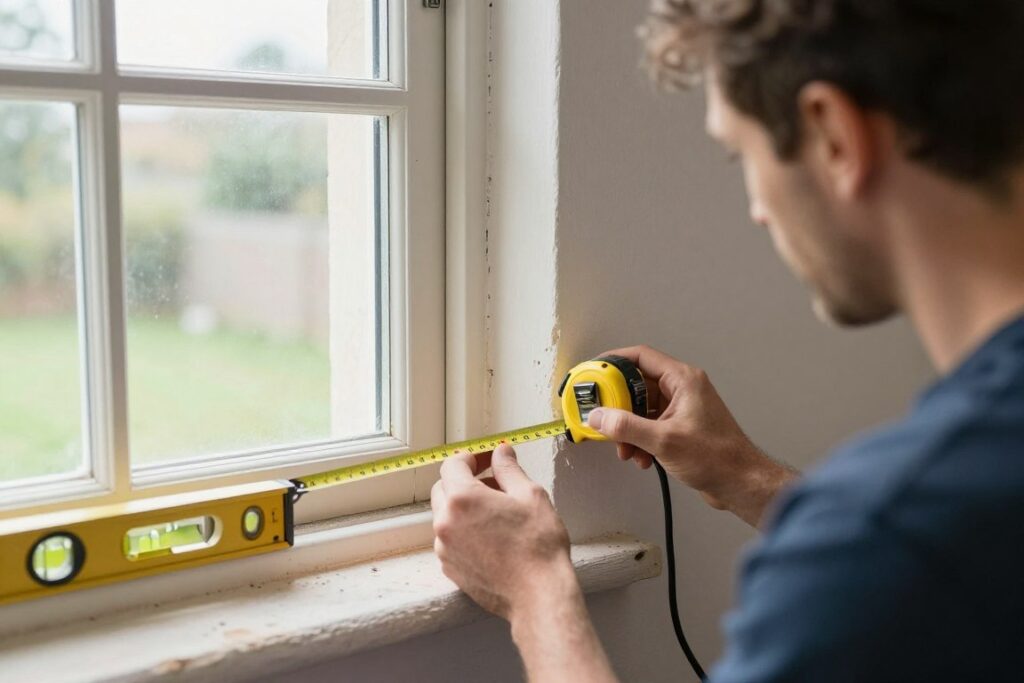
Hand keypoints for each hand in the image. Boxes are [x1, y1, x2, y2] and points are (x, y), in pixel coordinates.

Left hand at [430, 444, 577, 620]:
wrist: (538, 594)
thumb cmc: (538, 545)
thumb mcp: (530, 495)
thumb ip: (509, 469)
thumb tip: (500, 452)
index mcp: (462, 498)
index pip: (452, 464)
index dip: (469, 458)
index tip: (484, 459)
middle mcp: (445, 522)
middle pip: (443, 488)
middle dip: (463, 481)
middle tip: (492, 483)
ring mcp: (445, 548)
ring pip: (445, 516)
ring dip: (463, 507)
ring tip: (495, 513)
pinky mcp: (450, 569)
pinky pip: (449, 540)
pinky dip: (463, 531)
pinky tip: (490, 536)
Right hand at [588, 345, 798, 526]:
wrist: (741, 483)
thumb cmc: (717, 458)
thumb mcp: (663, 441)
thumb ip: (626, 427)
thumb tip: (598, 417)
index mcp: (682, 380)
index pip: (640, 357)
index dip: (613, 362)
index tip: (593, 372)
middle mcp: (682, 389)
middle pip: (637, 385)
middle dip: (618, 406)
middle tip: (601, 417)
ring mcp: (682, 409)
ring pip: (642, 409)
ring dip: (628, 428)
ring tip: (624, 448)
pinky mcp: (681, 427)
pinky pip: (651, 425)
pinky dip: (640, 440)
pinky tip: (641, 458)